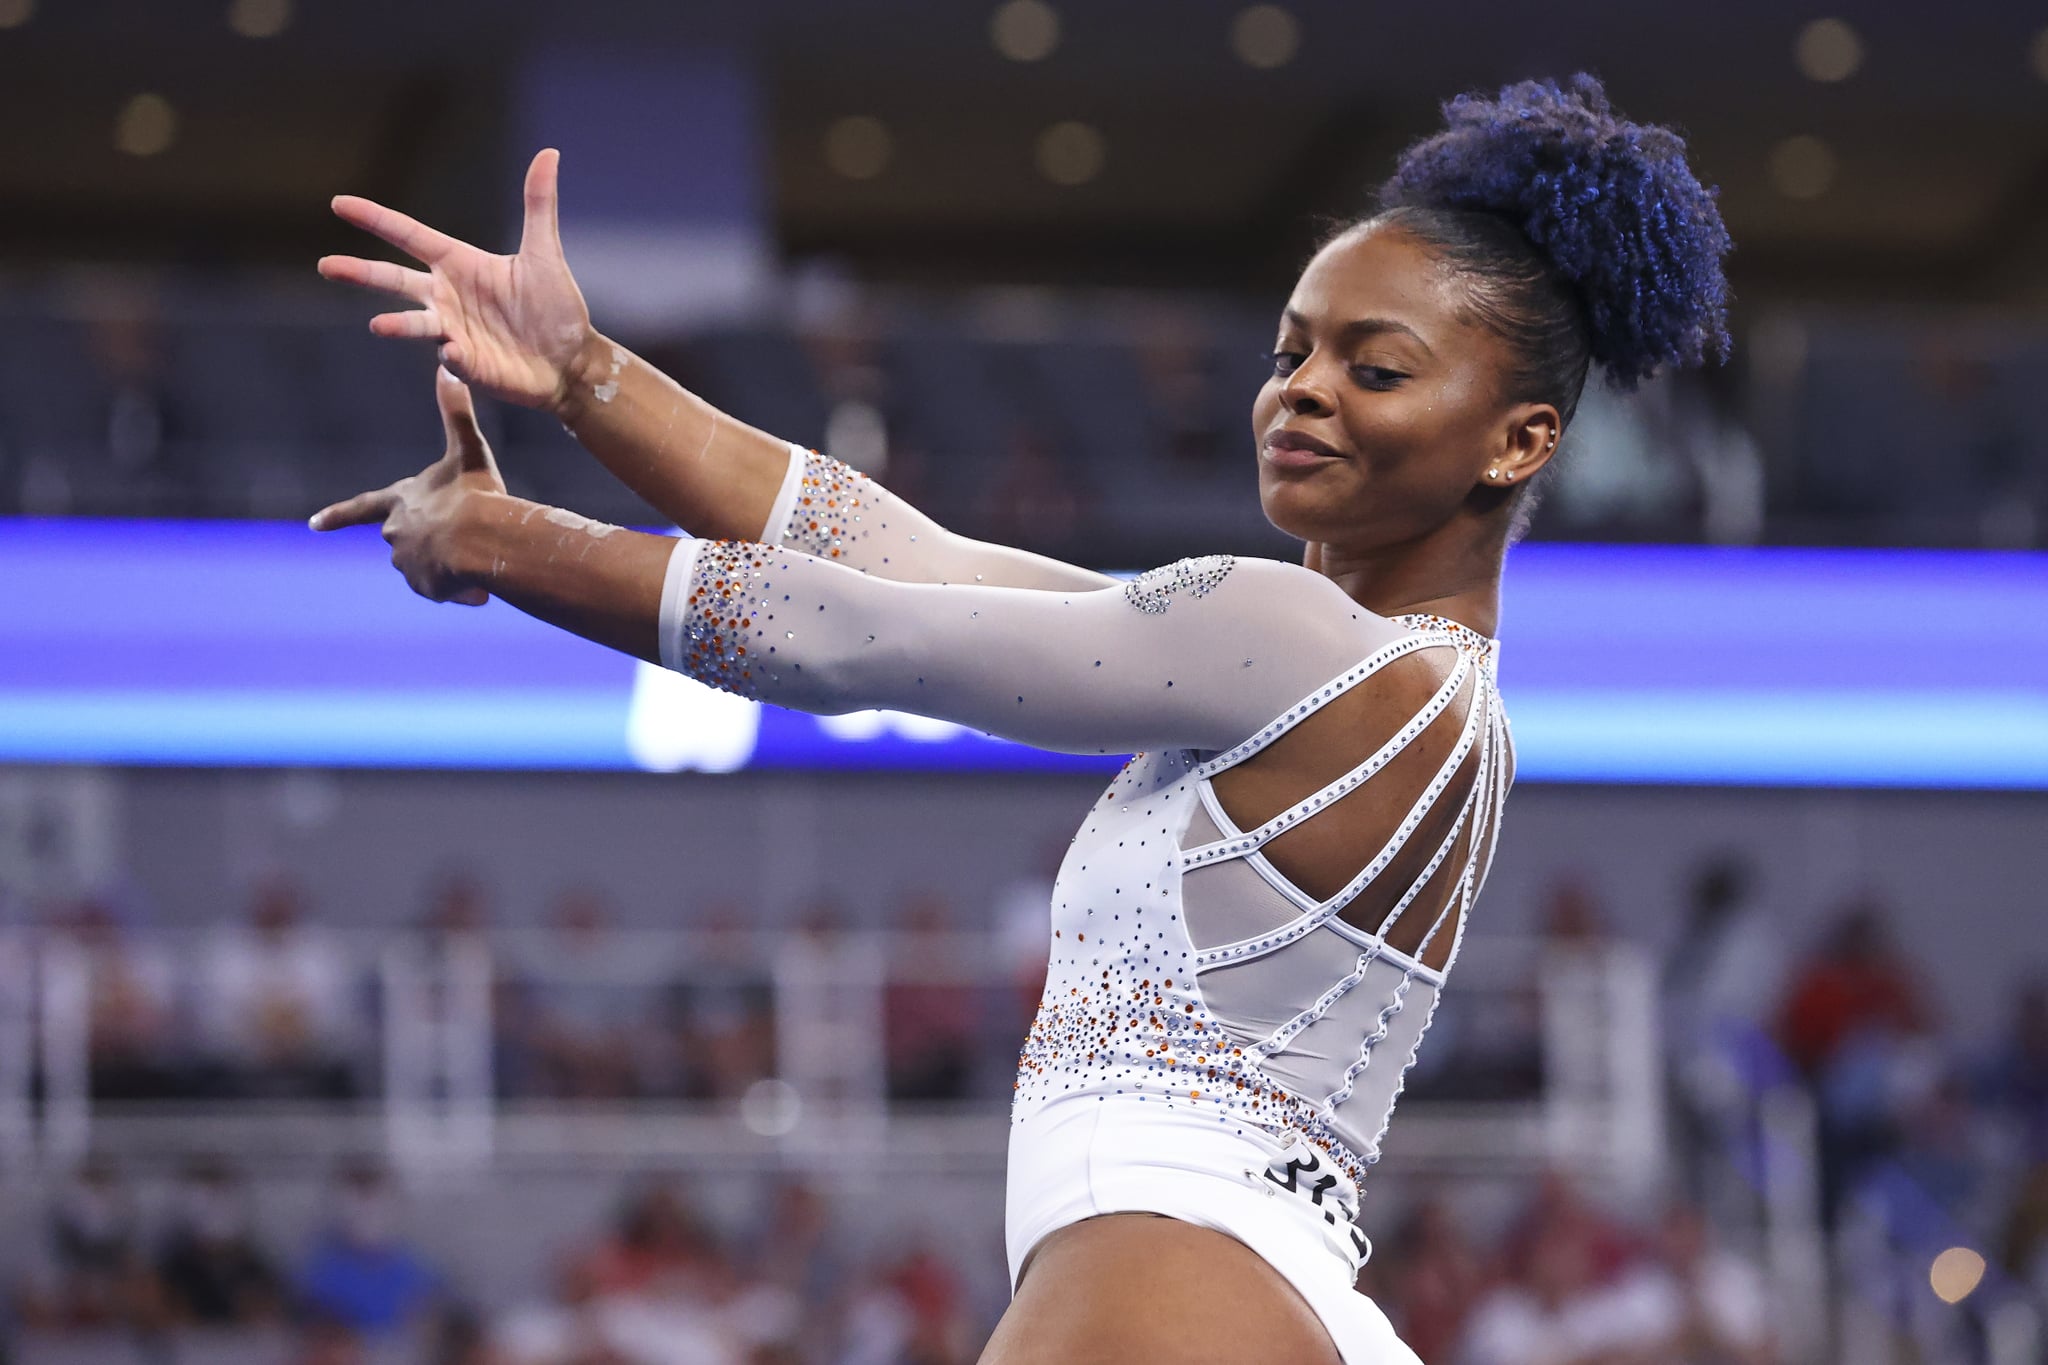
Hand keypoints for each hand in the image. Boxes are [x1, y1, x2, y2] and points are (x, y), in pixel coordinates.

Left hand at [310, 369, 506, 604]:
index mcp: (400, 500)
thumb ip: (457, 412)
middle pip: (408, 537)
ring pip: (429, 565)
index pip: (361, 507)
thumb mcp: (468, 450)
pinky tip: (474, 580)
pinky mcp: (422, 586)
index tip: (312, 525)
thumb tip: (447, 365)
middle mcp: (394, 532)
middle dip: (432, 539)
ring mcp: (405, 562)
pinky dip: (459, 587)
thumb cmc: (475, 493)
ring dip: (450, 564)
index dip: (338, 515)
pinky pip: (441, 588)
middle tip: (463, 533)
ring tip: (474, 554)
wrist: (482, 538)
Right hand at [318, 149, 593, 414]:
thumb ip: (538, 205)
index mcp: (459, 264)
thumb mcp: (545, 253)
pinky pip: (453, 358)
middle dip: (361, 273)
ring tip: (378, 324)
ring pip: (415, 323)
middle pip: (395, 280)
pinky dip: (451, 355)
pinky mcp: (468, 364)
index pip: (409, 236)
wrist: (571, 360)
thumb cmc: (555, 307)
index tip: (339, 203)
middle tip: (327, 266)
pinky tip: (452, 351)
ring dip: (397, 324)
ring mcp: (454, 331)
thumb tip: (549, 153)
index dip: (376, 218)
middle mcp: (448, 296)